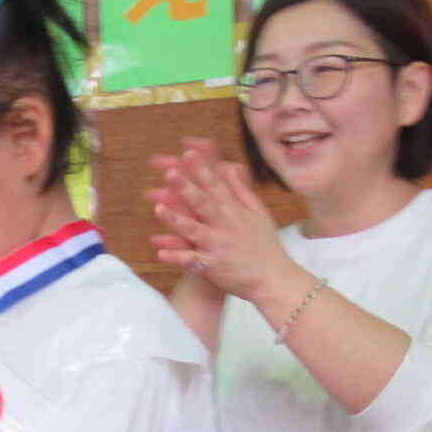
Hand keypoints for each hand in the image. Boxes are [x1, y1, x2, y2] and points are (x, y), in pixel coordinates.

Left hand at [147, 138, 289, 300]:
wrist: (273, 279)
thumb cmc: (265, 246)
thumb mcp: (258, 213)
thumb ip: (242, 191)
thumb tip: (229, 168)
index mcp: (234, 211)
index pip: (216, 186)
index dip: (201, 169)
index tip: (188, 153)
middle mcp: (225, 226)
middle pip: (203, 203)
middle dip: (186, 187)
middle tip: (170, 172)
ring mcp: (218, 246)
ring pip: (194, 230)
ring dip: (176, 219)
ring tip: (158, 208)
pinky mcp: (213, 266)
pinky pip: (192, 261)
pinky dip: (177, 257)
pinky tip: (160, 253)